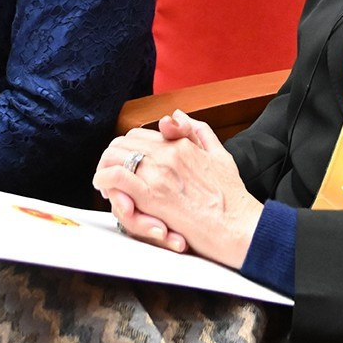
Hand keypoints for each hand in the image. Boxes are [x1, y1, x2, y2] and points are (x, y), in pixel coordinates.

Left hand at [94, 112, 263, 266]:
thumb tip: (176, 116)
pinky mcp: (152, 196)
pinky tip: (105, 188)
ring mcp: (160, 174)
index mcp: (183, 144)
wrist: (239, 226)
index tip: (126, 161)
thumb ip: (198, 132)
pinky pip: (116, 177)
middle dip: (112, 157)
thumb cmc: (232, 197)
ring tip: (106, 184)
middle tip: (112, 174)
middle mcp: (169, 154)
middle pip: (123, 143)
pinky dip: (104, 180)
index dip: (127, 147)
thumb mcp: (220, 155)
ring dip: (105, 168)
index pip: (140, 134)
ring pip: (114, 156)